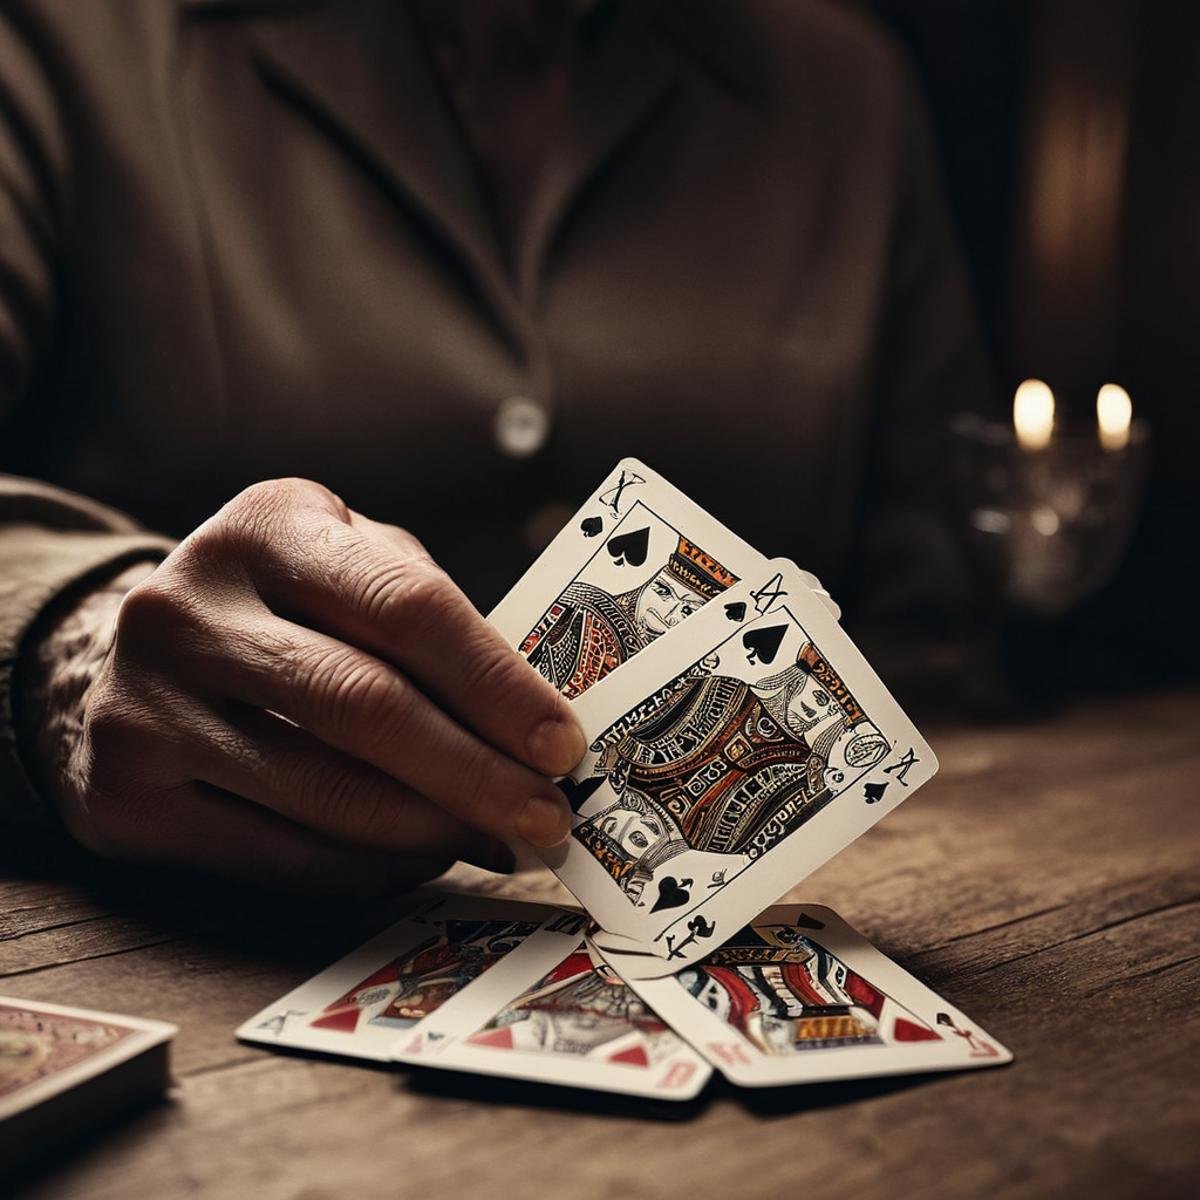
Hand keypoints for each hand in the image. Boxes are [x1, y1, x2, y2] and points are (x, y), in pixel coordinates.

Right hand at [32, 479, 584, 894]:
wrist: (122, 658)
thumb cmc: (281, 610)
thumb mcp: (346, 567)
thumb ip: (430, 622)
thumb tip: (533, 725)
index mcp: (268, 529)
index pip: (405, 604)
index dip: (494, 682)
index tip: (562, 744)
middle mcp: (188, 608)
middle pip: (361, 704)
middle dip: (475, 773)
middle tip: (547, 818)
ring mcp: (145, 705)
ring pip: (322, 791)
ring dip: (431, 831)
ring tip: (495, 841)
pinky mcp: (125, 795)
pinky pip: (276, 854)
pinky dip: (366, 868)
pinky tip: (418, 860)